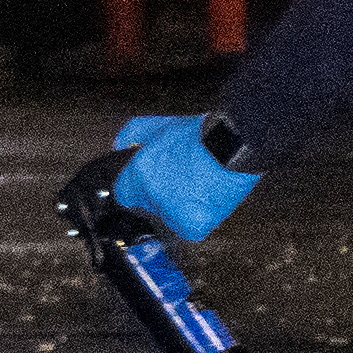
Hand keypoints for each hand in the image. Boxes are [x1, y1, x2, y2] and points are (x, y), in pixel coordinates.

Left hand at [108, 111, 256, 242]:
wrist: (232, 147)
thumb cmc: (199, 135)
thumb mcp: (159, 125)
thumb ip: (132, 133)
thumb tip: (120, 143)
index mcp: (138, 175)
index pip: (124, 193)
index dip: (138, 185)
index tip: (151, 180)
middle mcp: (152, 198)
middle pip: (148, 206)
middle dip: (161, 195)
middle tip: (181, 179)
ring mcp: (172, 214)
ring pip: (170, 218)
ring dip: (180, 208)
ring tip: (197, 186)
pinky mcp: (192, 227)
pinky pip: (189, 226)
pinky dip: (198, 216)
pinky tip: (207, 197)